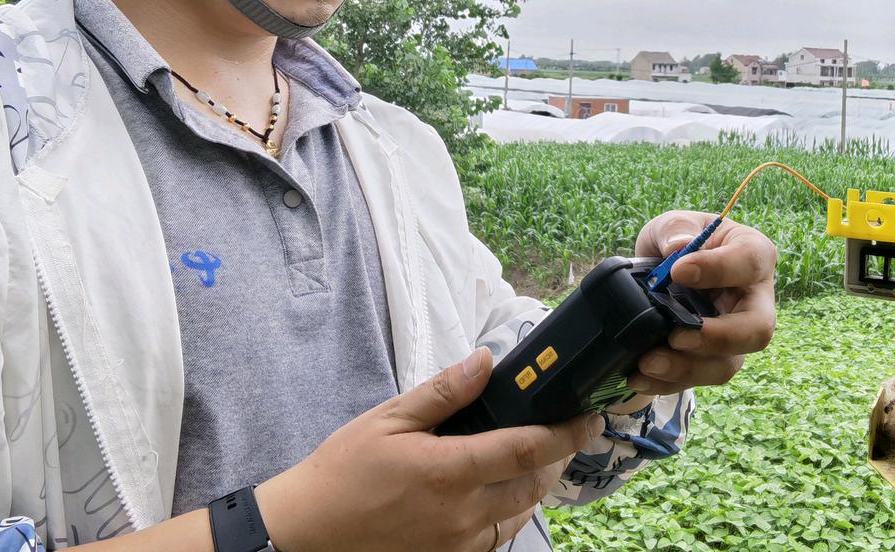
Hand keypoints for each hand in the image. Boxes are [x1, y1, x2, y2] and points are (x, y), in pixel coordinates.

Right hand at [257, 347, 601, 551]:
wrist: (305, 534)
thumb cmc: (342, 472)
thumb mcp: (389, 419)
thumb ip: (443, 392)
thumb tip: (484, 361)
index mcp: (447, 472)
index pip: (525, 450)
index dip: (565, 432)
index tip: (589, 416)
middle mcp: (459, 515)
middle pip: (532, 486)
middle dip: (556, 457)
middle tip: (562, 430)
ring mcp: (455, 546)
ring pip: (519, 516)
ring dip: (535, 486)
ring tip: (535, 456)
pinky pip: (495, 539)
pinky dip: (508, 513)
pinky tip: (498, 491)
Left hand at [628, 212, 775, 394]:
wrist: (661, 271)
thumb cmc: (677, 240)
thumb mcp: (671, 224)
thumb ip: (675, 228)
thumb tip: (678, 246)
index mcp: (753, 254)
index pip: (749, 263)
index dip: (717, 270)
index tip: (678, 271)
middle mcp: (755, 300)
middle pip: (757, 330)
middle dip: (716, 338)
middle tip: (676, 337)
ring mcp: (737, 334)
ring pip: (728, 364)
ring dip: (687, 368)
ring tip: (647, 362)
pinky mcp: (714, 358)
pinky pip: (700, 378)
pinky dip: (669, 381)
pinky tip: (640, 376)